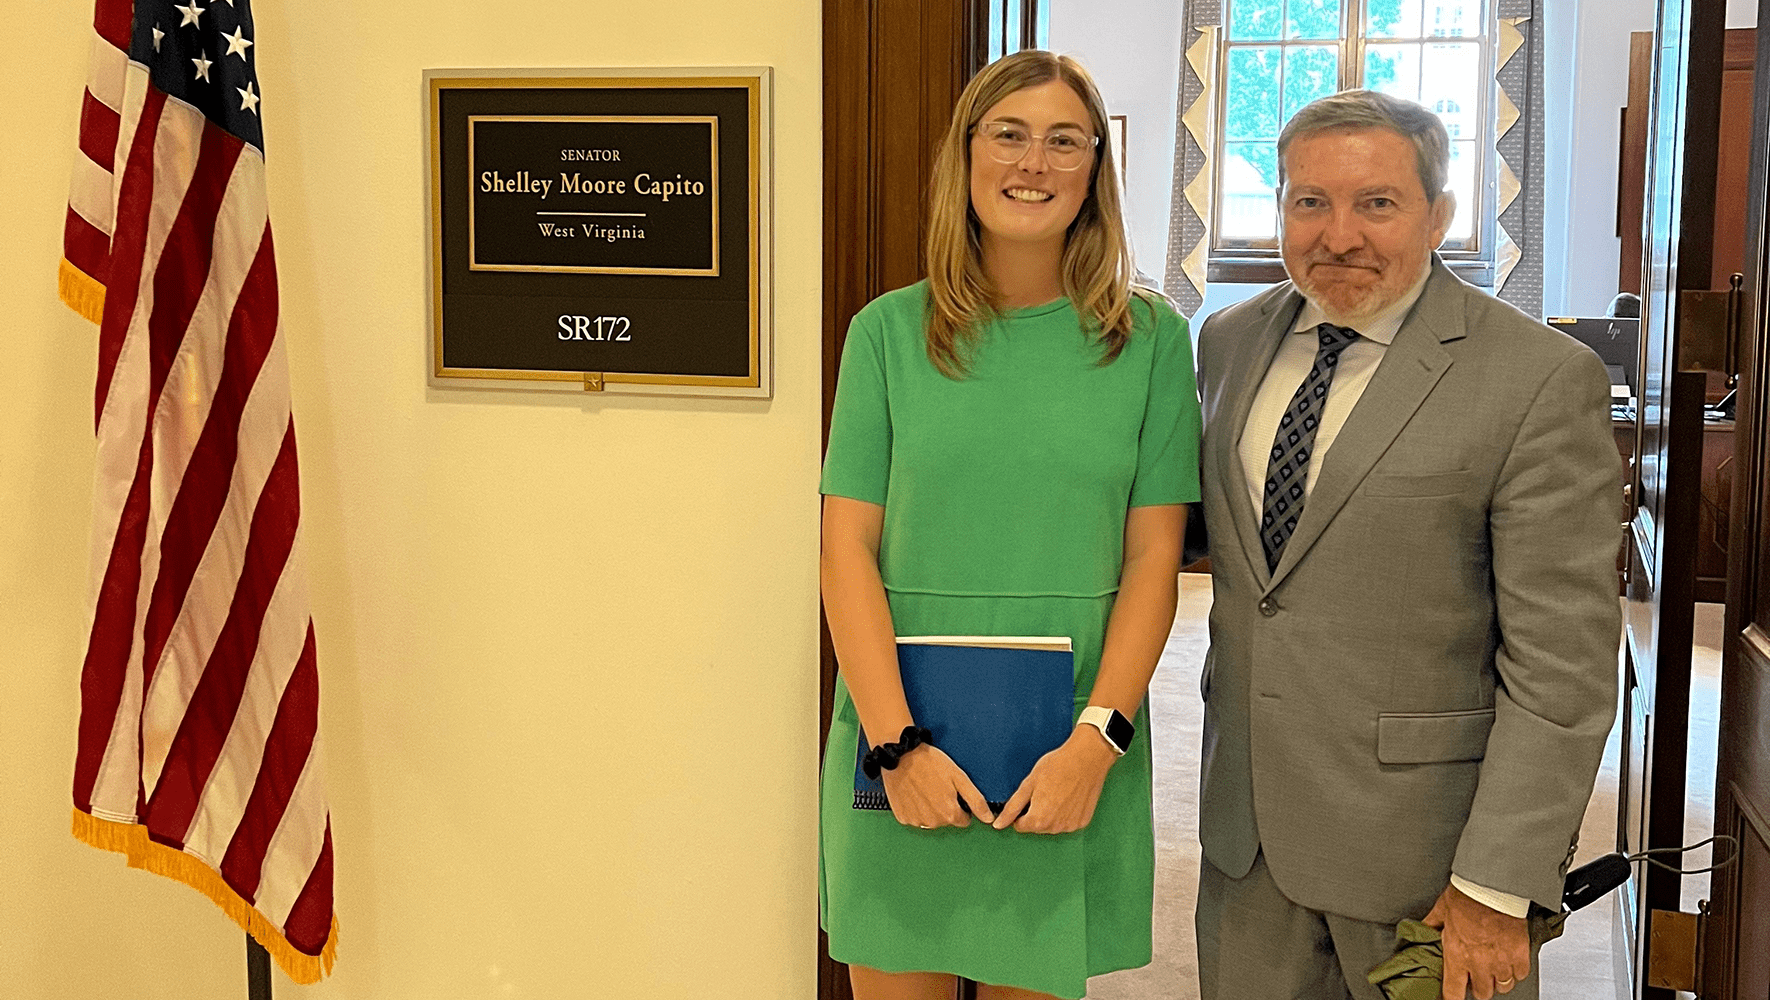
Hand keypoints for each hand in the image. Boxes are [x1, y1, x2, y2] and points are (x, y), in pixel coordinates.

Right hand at [879, 745, 993, 829]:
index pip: (964, 820)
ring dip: (930, 809)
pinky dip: (915, 809)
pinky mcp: (902, 817)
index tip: (953, 792)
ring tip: (925, 788)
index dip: (961, 805)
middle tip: (938, 786)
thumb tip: (989, 819)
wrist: (901, 755)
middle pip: (946, 821)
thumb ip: (976, 801)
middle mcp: (933, 822)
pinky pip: (914, 818)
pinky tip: (914, 793)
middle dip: (945, 806)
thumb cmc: (930, 763)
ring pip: (931, 820)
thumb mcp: (959, 777)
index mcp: (949, 814)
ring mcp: (916, 821)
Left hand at [991, 727, 1117, 833]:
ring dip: (1050, 814)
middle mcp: (1055, 827)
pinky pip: (1067, 822)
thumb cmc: (1057, 767)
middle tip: (1044, 791)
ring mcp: (1070, 826)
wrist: (1087, 759)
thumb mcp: (1028, 784)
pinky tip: (1068, 797)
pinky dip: (1065, 813)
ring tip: (1057, 792)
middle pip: (1036, 827)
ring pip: (1051, 826)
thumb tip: (998, 825)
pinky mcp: (1082, 822)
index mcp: (1038, 820)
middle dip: (1035, 812)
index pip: (1019, 826)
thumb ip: (1012, 807)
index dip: (1020, 811)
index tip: (1028, 797)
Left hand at [1423, 884, 1530, 998]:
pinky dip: (1516, 970)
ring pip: (1502, 987)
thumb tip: (1422, 929)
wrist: (1492, 887)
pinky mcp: (1519, 955)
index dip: (1452, 999)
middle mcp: (1478, 963)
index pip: (1452, 992)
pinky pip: (1520, 975)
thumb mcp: (1441, 910)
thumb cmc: (1467, 896)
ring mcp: (1500, 961)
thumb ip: (1432, 925)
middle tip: (1477, 975)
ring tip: (1494, 969)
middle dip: (1479, 987)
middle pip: (1482, 993)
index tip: (1452, 999)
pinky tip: (1510, 961)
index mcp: (1456, 955)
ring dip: (1498, 980)